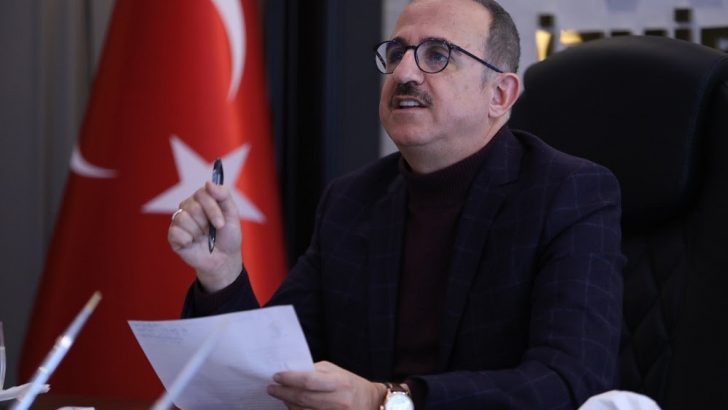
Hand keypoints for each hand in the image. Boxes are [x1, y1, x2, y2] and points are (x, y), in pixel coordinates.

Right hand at [168, 181, 241, 291]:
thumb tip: (208, 183)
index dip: (212, 209)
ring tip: (202, 237)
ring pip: (182, 218)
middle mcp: (189, 207)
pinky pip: (175, 232)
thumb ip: (224, 196)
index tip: (221, 224)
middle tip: (211, 231)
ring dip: (197, 232)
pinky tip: (193, 243)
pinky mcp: (173, 235)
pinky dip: (187, 240)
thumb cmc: (228, 236)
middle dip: (206, 222)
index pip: (202, 193)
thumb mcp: (232, 215)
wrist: (224, 259)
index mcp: (203, 199)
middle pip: (192, 207)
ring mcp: (179, 221)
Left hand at [268, 361, 386, 409]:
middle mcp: (338, 401)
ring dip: (287, 403)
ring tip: (280, 395)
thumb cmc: (350, 384)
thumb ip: (314, 371)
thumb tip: (291, 372)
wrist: (370, 403)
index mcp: (339, 382)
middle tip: (271, 388)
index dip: (289, 379)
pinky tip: (291, 406)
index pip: (308, 380)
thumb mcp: (336, 372)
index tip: (276, 376)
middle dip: (283, 392)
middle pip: (303, 398)